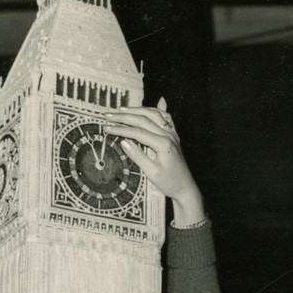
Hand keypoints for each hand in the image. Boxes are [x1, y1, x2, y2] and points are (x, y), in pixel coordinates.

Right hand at [104, 97, 204, 226]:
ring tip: (122, 109)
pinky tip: (153, 104)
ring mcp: (172, 133)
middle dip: (124, 117)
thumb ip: (138, 156)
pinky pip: (166, 117)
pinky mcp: (174, 135)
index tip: (106, 128)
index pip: (137, 133)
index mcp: (163, 144)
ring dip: (137, 110)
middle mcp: (169, 135)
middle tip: (108, 116)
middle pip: (143, 120)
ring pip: (154, 114)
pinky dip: (156, 109)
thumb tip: (123, 142)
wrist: (185, 188)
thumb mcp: (152, 173)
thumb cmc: (169, 183)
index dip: (120, 129)